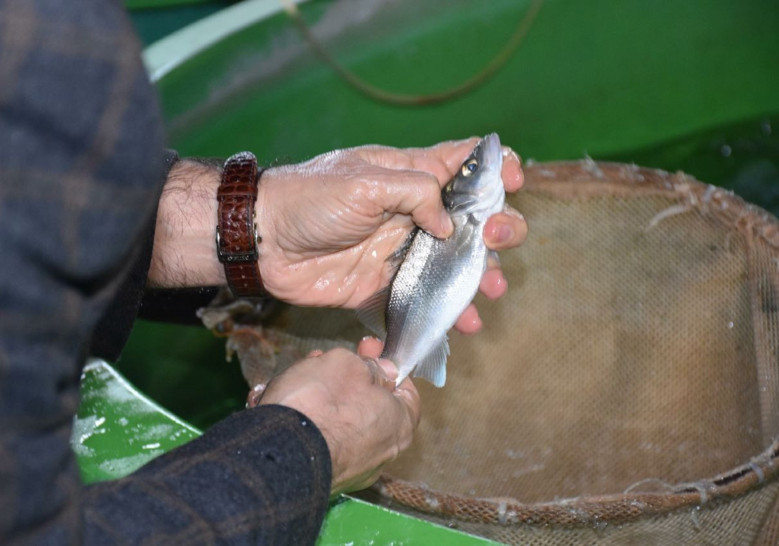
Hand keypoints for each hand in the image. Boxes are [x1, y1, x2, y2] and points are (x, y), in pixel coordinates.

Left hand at [256, 138, 526, 332]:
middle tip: (497, 241)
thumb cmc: (311, 198)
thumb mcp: (366, 181)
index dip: (496, 167)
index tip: (514, 183)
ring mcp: (402, 251)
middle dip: (498, 228)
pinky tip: (466, 321)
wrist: (264, 241)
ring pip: (456, 263)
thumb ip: (416, 193)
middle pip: (472, 218)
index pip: (464, 162)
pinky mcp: (386, 285)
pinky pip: (426, 299)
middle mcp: (414, 212)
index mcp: (411, 175)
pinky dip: (449, 311)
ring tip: (490, 289)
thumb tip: (449, 225)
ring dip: (480, 275)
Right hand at [256, 341, 419, 494]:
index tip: (368, 351)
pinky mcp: (321, 476)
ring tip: (297, 378)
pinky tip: (285, 403)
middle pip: (369, 405)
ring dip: (321, 397)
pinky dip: (305, 421)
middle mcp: (381, 453)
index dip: (385, 365)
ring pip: (339, 422)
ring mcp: (351, 469)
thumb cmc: (320, 404)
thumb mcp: (347, 364)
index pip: (405, 391)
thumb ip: (368, 365)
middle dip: (346, 379)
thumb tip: (381, 370)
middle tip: (325, 361)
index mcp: (399, 424)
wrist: (278, 452)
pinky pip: (318, 441)